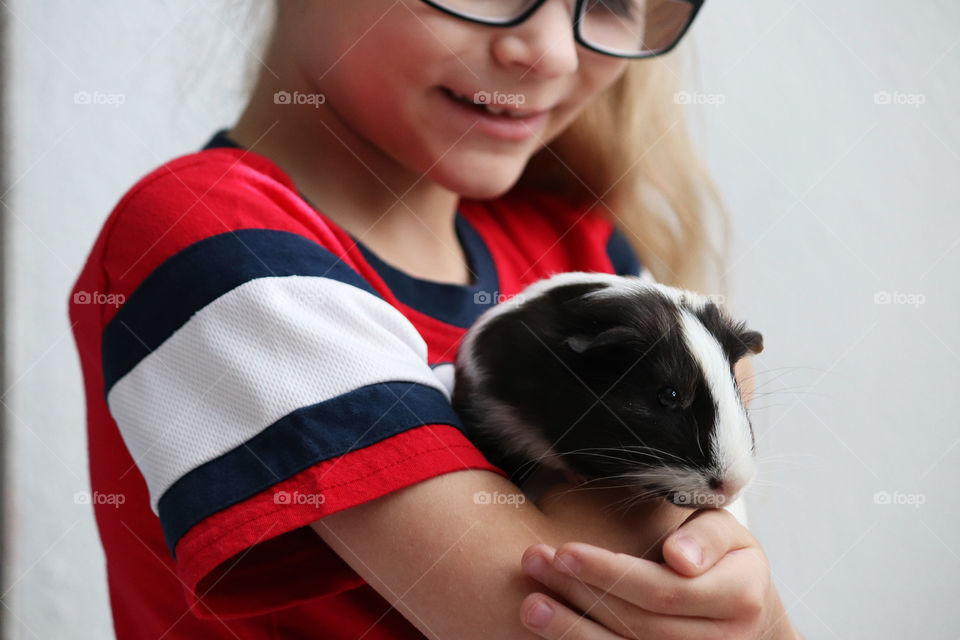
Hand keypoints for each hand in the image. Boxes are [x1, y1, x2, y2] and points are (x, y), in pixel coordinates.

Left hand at [518, 508, 801, 638]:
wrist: (749, 619)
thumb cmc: (725, 562)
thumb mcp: (729, 534)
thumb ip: (708, 536)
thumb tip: (679, 556)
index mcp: (739, 598)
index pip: (662, 589)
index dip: (610, 572)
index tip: (565, 550)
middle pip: (637, 623)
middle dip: (580, 592)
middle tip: (533, 562)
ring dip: (572, 631)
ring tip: (531, 606)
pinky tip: (554, 633)